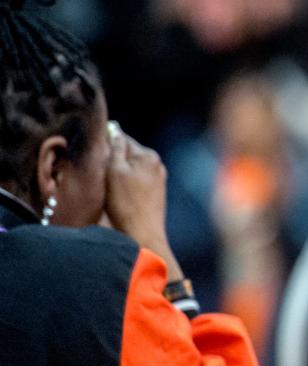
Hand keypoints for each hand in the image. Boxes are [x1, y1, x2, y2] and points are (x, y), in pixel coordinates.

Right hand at [105, 123, 183, 280]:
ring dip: (117, 173)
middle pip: (127, 154)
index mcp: (149, 156)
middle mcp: (157, 165)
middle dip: (112, 159)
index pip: (122, 138)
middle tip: (98, 172)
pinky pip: (135, 182)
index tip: (93, 152)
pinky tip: (117, 195)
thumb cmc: (126, 204)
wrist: (142, 235)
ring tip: (107, 186)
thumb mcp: (114, 171)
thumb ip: (115, 148)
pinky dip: (124, 184)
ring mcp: (157, 180)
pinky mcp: (154, 194)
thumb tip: (114, 130)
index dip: (105, 143)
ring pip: (130, 168)